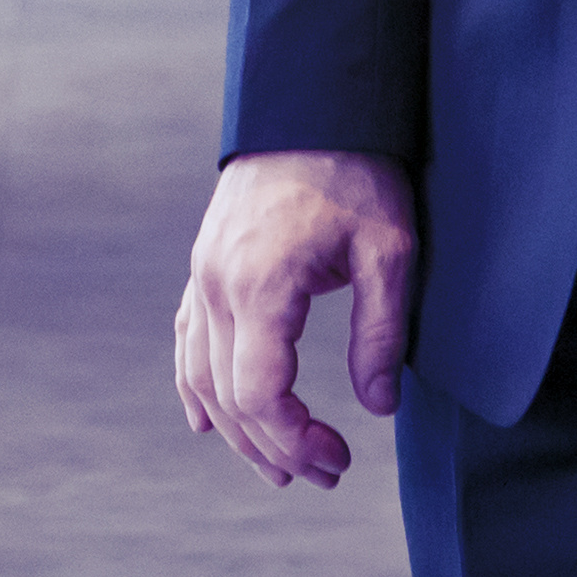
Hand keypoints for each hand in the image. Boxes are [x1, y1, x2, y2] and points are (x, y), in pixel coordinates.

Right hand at [170, 148, 418, 487]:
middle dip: (276, 448)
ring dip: (237, 431)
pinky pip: (186, 340)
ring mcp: (202, 275)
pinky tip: (207, 422)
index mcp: (260, 285)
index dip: (296, 441)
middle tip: (330, 473)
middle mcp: (217, 285)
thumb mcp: (389, 250)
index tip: (341, 457)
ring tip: (281, 467)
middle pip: (228, 397)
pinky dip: (195, 387)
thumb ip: (379, 333)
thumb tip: (377, 407)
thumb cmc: (357, 172)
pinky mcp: (204, 265)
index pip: (260, 395)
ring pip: (201, 375)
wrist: (311, 102)